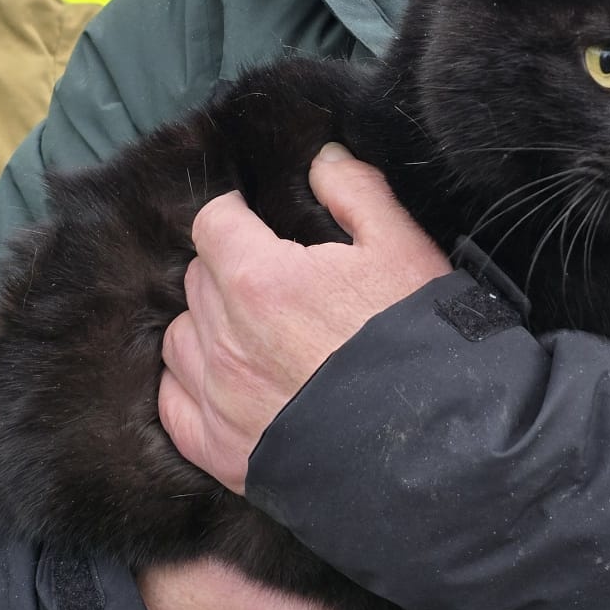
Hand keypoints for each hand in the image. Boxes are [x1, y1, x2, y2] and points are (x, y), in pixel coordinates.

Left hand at [158, 142, 450, 492]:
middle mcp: (224, 339)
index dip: (236, 215)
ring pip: (180, 338)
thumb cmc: (419, 341)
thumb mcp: (402, 249)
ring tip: (251, 332)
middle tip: (275, 280)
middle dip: (228, 269)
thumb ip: (354, 191)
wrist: (435, 448)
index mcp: (259, 279)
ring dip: (207, 326)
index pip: (213, 222)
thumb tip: (320, 158)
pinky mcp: (220, 451)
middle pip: (198, 279)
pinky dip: (190, 386)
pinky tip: (223, 381)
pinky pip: (174, 404)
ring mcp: (218, 400)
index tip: (255, 221)